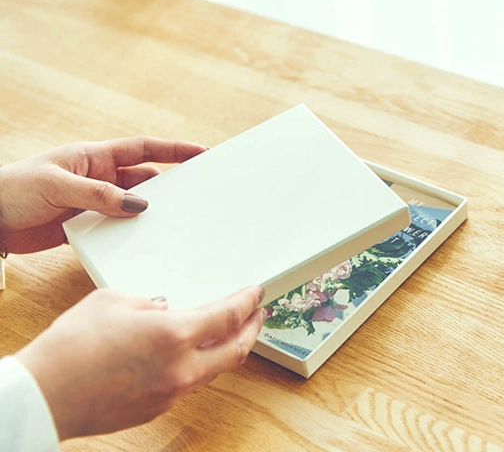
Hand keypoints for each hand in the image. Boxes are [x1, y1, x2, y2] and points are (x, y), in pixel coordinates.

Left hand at [0, 137, 205, 253]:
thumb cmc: (12, 190)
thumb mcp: (57, 186)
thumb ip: (99, 195)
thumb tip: (139, 205)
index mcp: (94, 158)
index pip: (143, 149)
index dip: (173, 150)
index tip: (201, 152)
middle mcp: (98, 178)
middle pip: (144, 180)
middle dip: (168, 186)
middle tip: (194, 195)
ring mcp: (93, 202)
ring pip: (132, 206)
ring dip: (148, 214)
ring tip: (172, 223)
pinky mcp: (85, 225)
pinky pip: (116, 228)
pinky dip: (129, 234)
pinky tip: (141, 242)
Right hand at [15, 285, 266, 439]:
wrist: (44, 395)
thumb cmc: (71, 347)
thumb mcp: (114, 300)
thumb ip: (151, 302)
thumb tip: (166, 309)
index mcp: (174, 335)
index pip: (228, 316)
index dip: (247, 303)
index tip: (256, 295)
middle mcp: (181, 368)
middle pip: (236, 350)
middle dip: (252, 329)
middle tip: (258, 315)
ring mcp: (171, 393)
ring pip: (215, 370)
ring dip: (228, 350)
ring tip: (230, 334)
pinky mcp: (157, 409)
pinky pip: (190, 384)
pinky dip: (200, 366)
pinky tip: (192, 355)